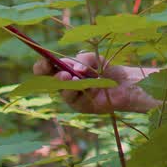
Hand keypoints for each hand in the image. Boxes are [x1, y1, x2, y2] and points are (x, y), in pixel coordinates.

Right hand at [32, 52, 158, 112]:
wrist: (124, 83)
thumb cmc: (106, 69)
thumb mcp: (96, 59)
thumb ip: (84, 60)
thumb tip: (76, 68)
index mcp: (63, 70)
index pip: (46, 69)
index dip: (42, 65)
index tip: (46, 60)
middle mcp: (65, 85)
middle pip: (49, 83)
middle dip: (54, 77)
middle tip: (65, 74)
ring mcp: (72, 97)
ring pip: (64, 92)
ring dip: (68, 85)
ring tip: (73, 78)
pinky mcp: (82, 107)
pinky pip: (78, 100)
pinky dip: (84, 91)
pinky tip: (90, 86)